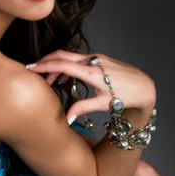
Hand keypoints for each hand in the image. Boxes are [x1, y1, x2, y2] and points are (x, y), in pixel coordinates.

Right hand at [26, 49, 155, 121]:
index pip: (62, 65)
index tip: (30, 69)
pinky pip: (78, 59)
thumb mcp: (102, 104)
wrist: (144, 87)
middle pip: (62, 56)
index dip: (44, 67)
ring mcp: (97, 58)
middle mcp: (93, 61)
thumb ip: (81, 108)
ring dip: (56, 65)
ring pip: (70, 57)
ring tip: (48, 81)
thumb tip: (66, 119)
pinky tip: (64, 79)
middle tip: (32, 71)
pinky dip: (67, 66)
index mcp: (92, 72)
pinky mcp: (100, 59)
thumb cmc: (126, 96)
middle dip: (46, 62)